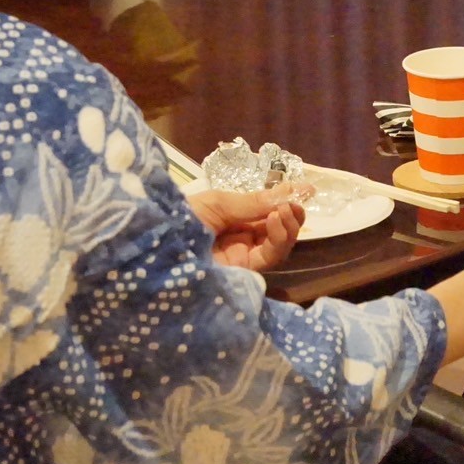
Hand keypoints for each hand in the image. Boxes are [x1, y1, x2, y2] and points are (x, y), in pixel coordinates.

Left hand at [187, 186, 305, 271]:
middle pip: (275, 231)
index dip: (285, 201)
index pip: (264, 212)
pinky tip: (275, 220)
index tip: (307, 189)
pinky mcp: (243, 274)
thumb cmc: (179, 216)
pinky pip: (269, 257)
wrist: (156, 247)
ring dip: (288, 226)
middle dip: (290, 215)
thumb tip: (290, 192)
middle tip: (298, 202)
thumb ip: (253, 202)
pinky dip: (278, 239)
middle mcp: (238, 239)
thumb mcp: (218, 203)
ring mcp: (241, 258)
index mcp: (229, 219)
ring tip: (286, 210)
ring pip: (277, 246)